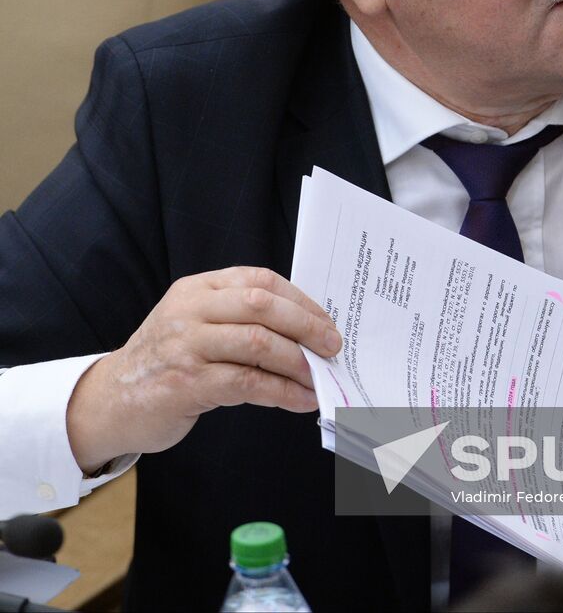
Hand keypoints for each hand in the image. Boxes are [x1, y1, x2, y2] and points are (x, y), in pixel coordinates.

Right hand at [66, 266, 340, 471]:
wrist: (109, 401)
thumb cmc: (167, 360)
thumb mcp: (196, 322)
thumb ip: (239, 317)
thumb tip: (306, 331)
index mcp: (199, 288)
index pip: (260, 281)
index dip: (300, 300)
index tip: (326, 321)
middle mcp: (191, 310)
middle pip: (262, 306)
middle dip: (306, 325)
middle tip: (332, 346)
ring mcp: (186, 346)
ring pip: (258, 344)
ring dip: (298, 362)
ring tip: (320, 377)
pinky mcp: (186, 384)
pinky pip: (247, 383)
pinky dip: (282, 392)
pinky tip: (301, 400)